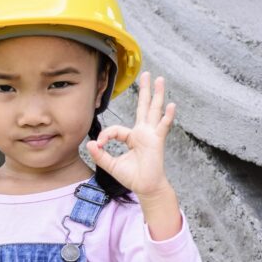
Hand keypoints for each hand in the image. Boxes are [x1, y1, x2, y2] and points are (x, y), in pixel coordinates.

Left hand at [86, 71, 174, 197]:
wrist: (145, 187)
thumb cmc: (132, 176)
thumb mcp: (111, 165)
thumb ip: (100, 155)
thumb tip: (90, 144)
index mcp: (132, 137)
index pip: (116, 128)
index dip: (105, 135)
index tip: (99, 145)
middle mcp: (143, 132)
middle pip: (144, 107)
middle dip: (145, 91)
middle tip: (146, 74)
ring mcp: (151, 135)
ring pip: (154, 111)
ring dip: (157, 95)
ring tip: (159, 80)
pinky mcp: (157, 141)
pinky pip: (162, 126)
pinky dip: (167, 117)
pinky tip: (171, 105)